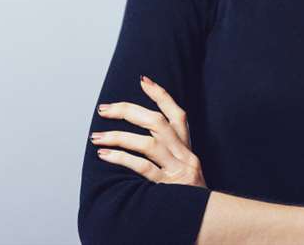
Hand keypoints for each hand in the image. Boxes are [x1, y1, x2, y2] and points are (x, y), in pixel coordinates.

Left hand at [91, 75, 206, 187]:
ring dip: (119, 136)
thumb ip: (169, 154)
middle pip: (158, 122)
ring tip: (97, 137)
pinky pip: (143, 168)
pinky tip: (105, 155)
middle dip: (129, 111)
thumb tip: (140, 135)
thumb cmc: (189, 197)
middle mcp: (185, 155)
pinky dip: (122, 158)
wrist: (206, 222)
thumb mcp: (183, 170)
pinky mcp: (168, 188)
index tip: (142, 80)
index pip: (177, 114)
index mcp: (188, 149)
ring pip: (148, 143)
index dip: (160, 95)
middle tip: (105, 109)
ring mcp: (177, 171)